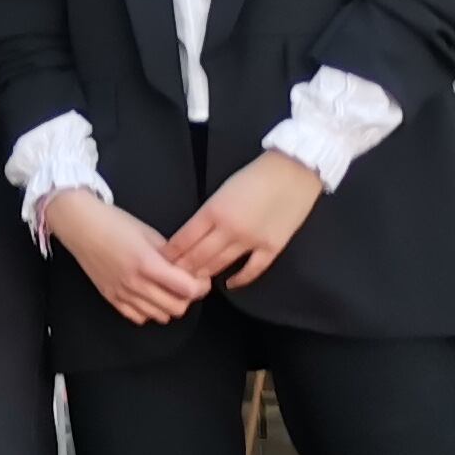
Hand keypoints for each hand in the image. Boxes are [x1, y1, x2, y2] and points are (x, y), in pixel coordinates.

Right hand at [46, 188, 209, 323]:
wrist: (80, 226)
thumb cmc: (113, 223)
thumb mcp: (149, 233)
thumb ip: (170, 255)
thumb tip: (189, 270)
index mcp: (147, 263)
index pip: (188, 289)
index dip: (200, 285)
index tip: (200, 277)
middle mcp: (134, 283)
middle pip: (177, 307)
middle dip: (187, 297)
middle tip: (185, 283)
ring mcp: (121, 293)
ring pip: (159, 316)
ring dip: (168, 305)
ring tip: (166, 289)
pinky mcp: (110, 298)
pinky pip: (138, 317)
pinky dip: (148, 310)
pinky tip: (148, 295)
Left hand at [167, 149, 325, 290]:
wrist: (293, 170)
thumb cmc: (255, 175)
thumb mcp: (221, 190)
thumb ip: (207, 213)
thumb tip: (192, 234)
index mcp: (213, 211)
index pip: (184, 240)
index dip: (170, 254)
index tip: (160, 262)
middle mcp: (229, 229)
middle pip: (198, 256)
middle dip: (182, 268)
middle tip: (170, 278)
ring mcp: (251, 240)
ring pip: (220, 264)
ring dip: (204, 274)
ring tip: (192, 282)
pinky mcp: (272, 247)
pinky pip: (252, 270)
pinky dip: (239, 280)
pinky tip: (228, 284)